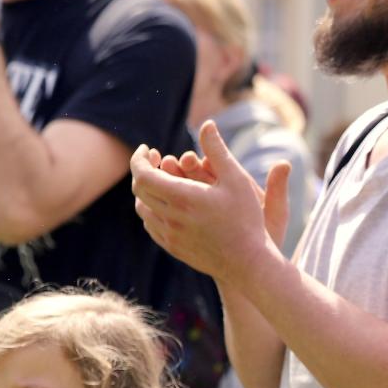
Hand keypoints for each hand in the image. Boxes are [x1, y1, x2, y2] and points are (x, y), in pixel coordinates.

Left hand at [130, 120, 291, 282]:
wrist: (247, 262)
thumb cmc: (246, 218)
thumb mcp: (236, 179)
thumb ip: (218, 150)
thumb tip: (207, 124)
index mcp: (182, 198)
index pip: (143, 174)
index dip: (139, 159)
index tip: (147, 148)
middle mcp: (170, 218)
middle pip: (140, 190)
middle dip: (142, 170)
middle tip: (155, 158)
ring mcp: (169, 236)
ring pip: (143, 209)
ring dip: (146, 190)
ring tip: (160, 178)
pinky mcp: (173, 248)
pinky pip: (151, 226)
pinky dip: (152, 209)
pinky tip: (166, 203)